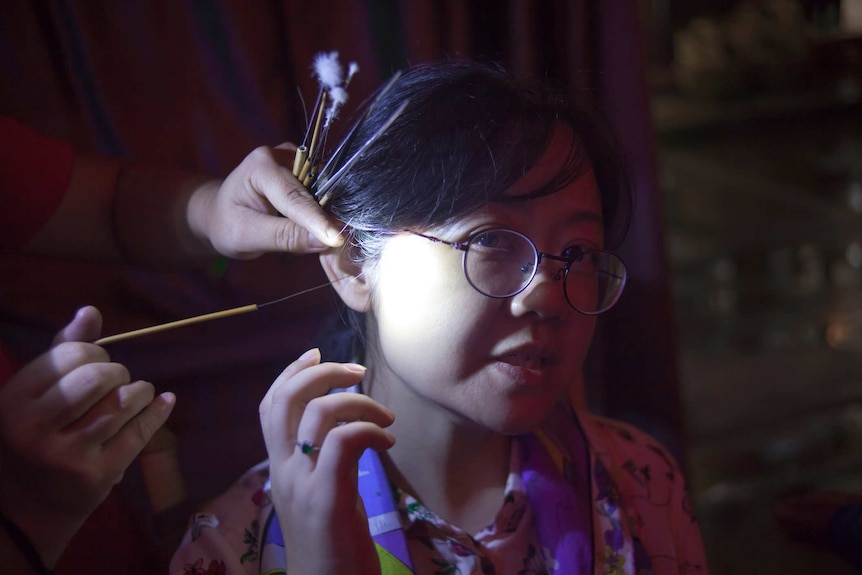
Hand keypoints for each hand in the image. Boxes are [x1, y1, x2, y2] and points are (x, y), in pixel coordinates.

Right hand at [0, 306, 174, 566]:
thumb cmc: (38, 432)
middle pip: (98, 376)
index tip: (95, 362)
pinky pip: (140, 432)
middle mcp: (34, 428)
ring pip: (123, 403)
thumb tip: (91, 312)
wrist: (28, 505)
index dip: (92, 352)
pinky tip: (163, 401)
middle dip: (116, 371)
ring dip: (140, 391)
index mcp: (14, 400)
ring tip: (138, 392)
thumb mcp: (37, 392)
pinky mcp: (97, 474)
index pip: (69, 355)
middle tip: (115, 380)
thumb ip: (62, 349)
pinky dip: (158, 411)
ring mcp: (66, 454)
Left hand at [191, 143, 344, 258]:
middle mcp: (283, 155)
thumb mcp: (247, 236)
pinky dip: (323, 215)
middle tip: (331, 252)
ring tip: (320, 244)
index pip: (294, 196)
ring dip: (326, 218)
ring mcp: (298, 161)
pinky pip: (325, 195)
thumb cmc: (228, 224)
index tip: (338, 240)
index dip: (316, 220)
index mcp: (260, 165)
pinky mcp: (309, 172)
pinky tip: (315, 230)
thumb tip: (325, 241)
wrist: (222, 214)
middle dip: (325, 220)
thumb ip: (284, 236)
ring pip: (324, 193)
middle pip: (315, 191)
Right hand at [259, 348, 394, 574]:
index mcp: (280, 469)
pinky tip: (387, 440)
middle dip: (322, 373)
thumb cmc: (332, 547)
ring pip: (318, 414)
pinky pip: (344, 442)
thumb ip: (325, 462)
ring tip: (386, 414)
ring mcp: (302, 485)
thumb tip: (347, 429)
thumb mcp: (322, 495)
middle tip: (357, 370)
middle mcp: (283, 472)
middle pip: (285, 400)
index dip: (289, 374)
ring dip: (357, 401)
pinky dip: (369, 429)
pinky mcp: (326, 501)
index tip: (317, 355)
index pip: (269, 407)